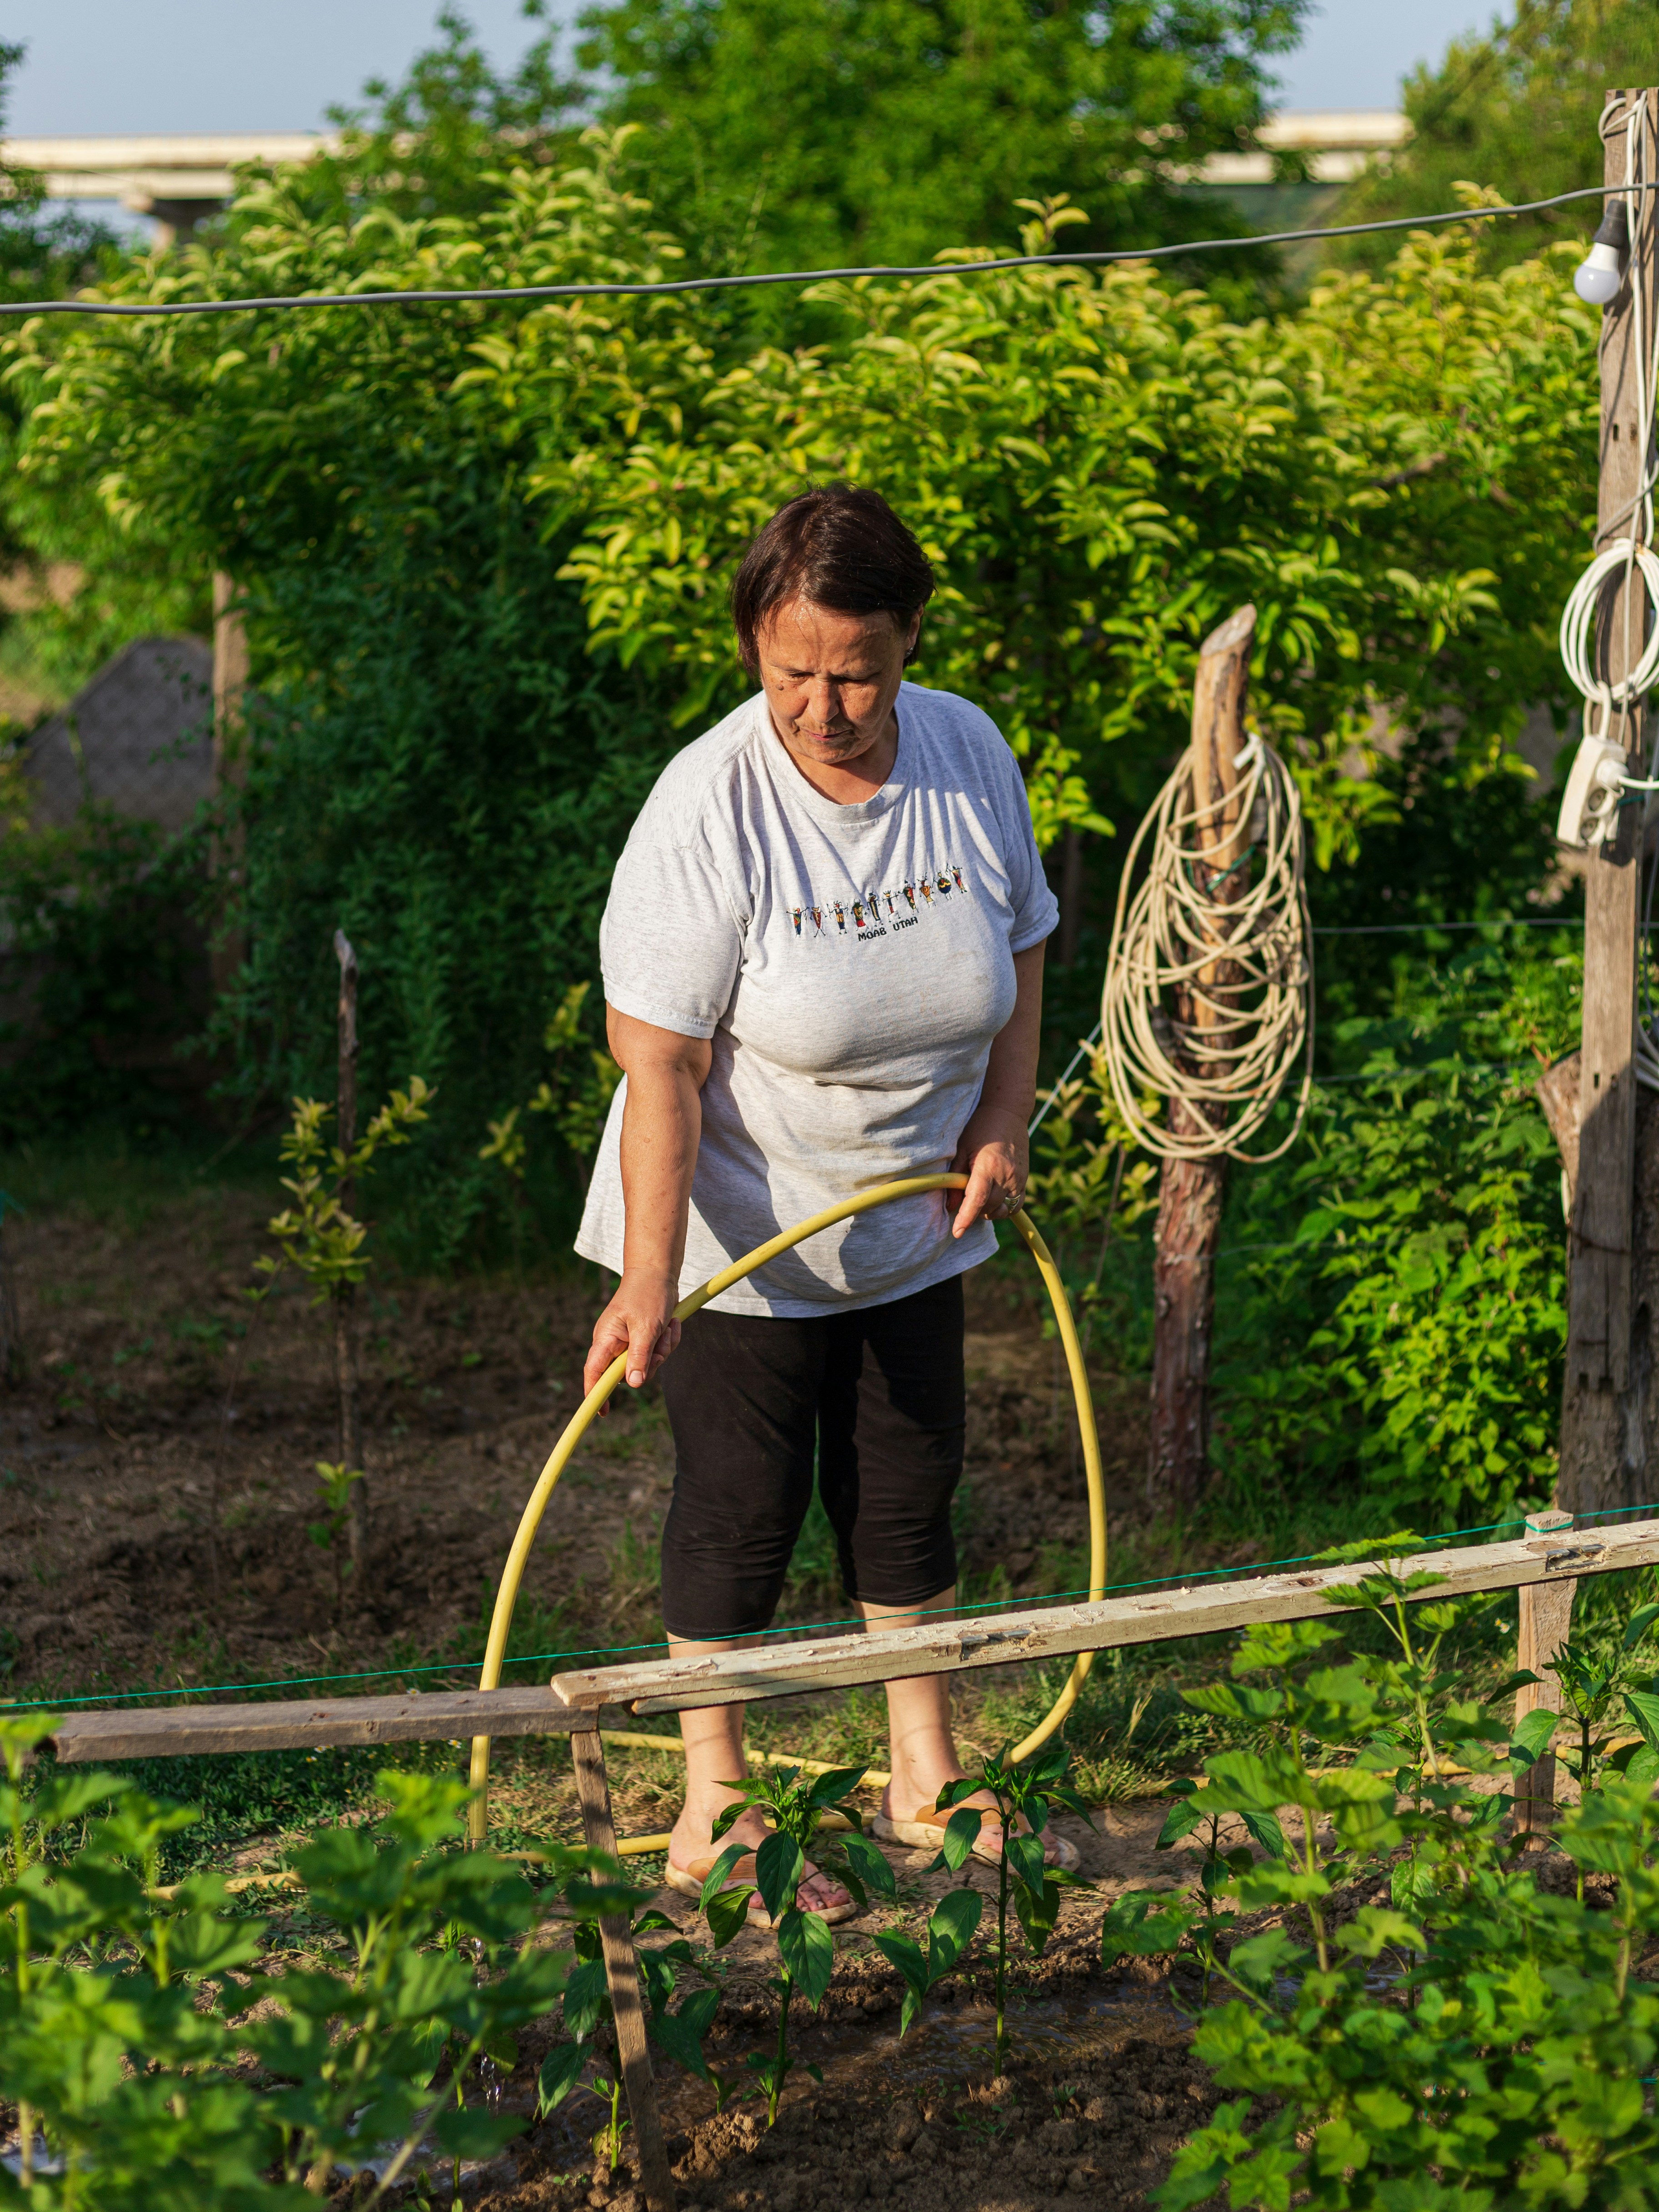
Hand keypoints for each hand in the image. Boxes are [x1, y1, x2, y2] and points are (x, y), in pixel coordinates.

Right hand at [584, 1270, 681, 1403]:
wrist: (658, 1273)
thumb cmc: (647, 1294)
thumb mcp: (646, 1327)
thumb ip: (639, 1357)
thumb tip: (633, 1385)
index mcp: (606, 1339)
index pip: (594, 1372)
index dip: (595, 1393)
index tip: (602, 1413)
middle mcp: (614, 1343)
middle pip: (628, 1374)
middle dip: (650, 1363)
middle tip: (660, 1344)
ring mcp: (629, 1342)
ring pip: (647, 1365)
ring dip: (663, 1350)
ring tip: (667, 1327)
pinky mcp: (644, 1339)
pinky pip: (657, 1353)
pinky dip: (668, 1341)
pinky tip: (672, 1324)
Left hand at [947, 1104, 1027, 1237]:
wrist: (1008, 1113)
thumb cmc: (979, 1128)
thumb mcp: (961, 1150)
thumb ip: (955, 1180)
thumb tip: (951, 1207)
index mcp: (988, 1167)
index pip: (977, 1201)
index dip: (966, 1219)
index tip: (957, 1233)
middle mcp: (1006, 1175)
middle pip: (988, 1208)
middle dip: (974, 1211)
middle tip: (963, 1200)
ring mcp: (1019, 1179)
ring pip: (1002, 1209)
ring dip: (988, 1210)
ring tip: (978, 1197)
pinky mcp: (1025, 1180)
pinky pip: (1015, 1205)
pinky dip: (1003, 1208)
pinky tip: (993, 1200)